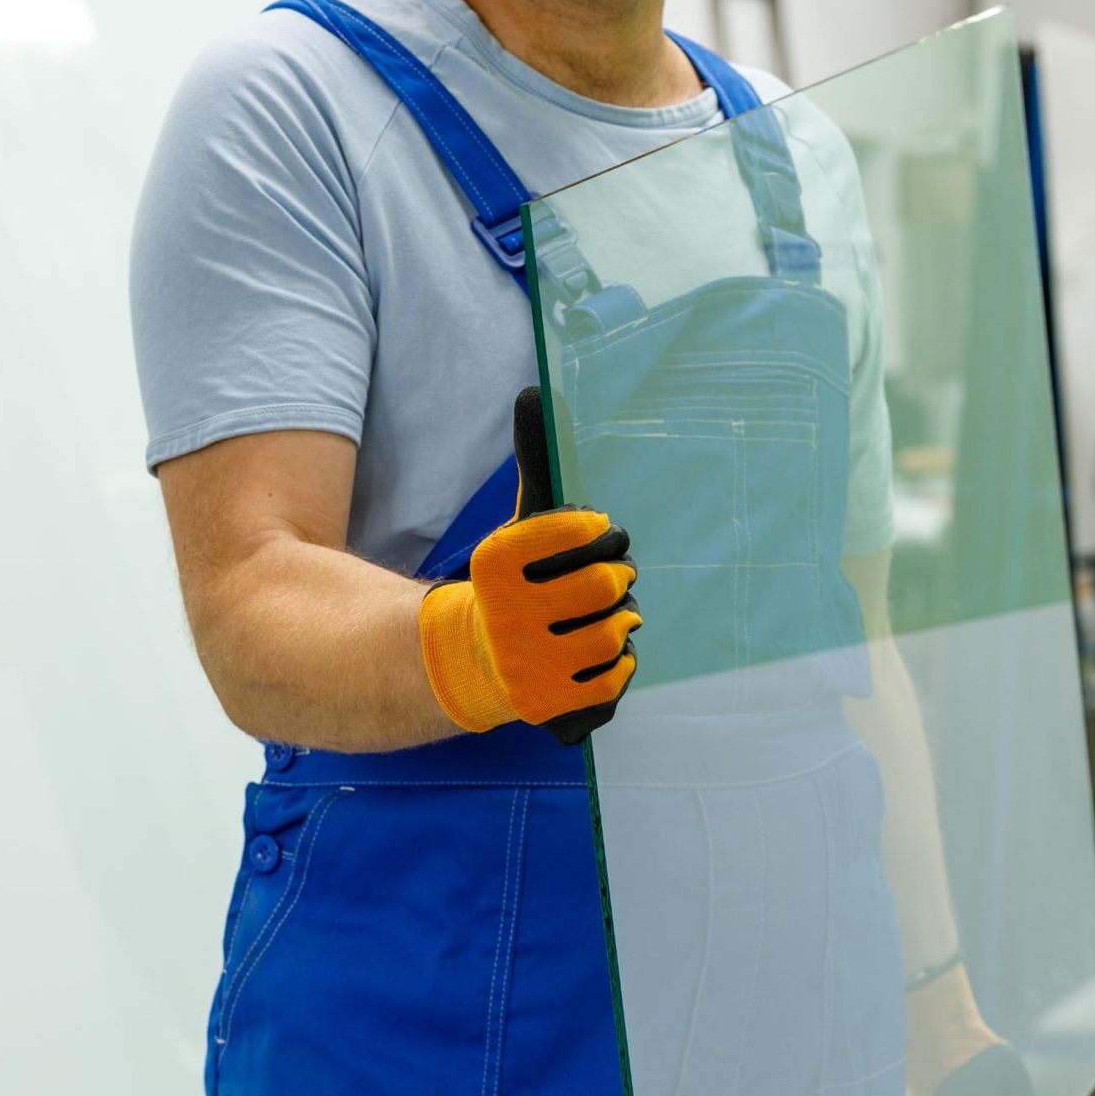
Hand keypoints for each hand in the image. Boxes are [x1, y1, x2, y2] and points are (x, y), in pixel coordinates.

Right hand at [419, 388, 639, 744]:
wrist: (475, 663)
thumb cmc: (515, 584)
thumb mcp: (518, 524)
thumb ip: (532, 462)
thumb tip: (533, 391)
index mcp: (496, 563)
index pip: (587, 530)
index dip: (602, 533)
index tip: (597, 537)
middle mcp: (506, 615)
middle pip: (609, 584)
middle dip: (615, 580)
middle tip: (605, 582)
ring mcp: (527, 665)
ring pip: (618, 632)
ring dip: (619, 624)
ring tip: (596, 620)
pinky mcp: (548, 704)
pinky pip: (618, 676)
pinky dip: (617, 663)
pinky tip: (591, 655)